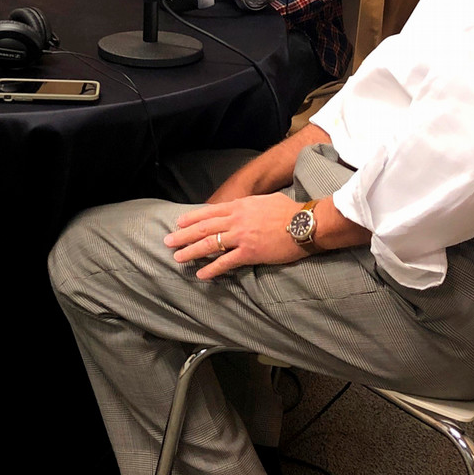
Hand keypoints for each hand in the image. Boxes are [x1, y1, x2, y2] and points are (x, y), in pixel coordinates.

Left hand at [165, 194, 308, 279]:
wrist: (305, 223)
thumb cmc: (289, 211)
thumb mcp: (264, 200)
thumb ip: (248, 205)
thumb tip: (240, 208)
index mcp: (239, 206)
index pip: (208, 212)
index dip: (191, 218)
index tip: (179, 223)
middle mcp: (236, 220)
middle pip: (203, 228)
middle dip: (183, 235)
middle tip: (168, 241)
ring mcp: (242, 236)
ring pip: (209, 244)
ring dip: (191, 251)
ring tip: (178, 258)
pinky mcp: (250, 253)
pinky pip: (226, 262)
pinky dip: (212, 268)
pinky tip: (201, 274)